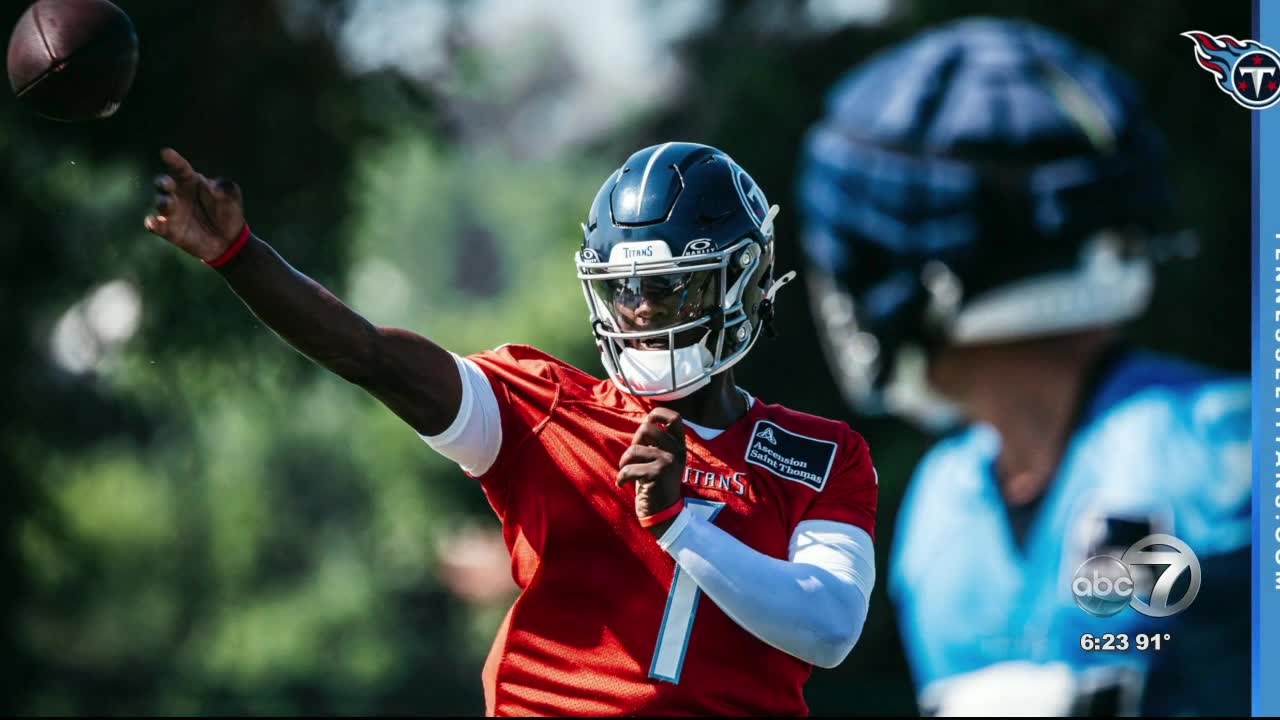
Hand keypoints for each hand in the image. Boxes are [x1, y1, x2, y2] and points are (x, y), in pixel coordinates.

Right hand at [143, 148, 245, 261]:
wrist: (228, 240)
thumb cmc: (228, 211)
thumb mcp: (232, 196)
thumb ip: (226, 188)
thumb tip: (215, 188)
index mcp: (191, 181)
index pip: (180, 168)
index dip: (173, 160)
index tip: (166, 153)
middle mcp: (177, 194)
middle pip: (164, 183)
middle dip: (163, 182)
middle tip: (169, 184)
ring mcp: (172, 212)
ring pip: (160, 203)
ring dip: (162, 202)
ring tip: (169, 204)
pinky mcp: (169, 230)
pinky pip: (156, 226)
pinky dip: (152, 224)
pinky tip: (153, 223)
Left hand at [616, 407, 685, 537]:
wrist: (664, 514)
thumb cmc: (656, 485)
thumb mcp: (660, 460)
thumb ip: (656, 443)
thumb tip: (645, 423)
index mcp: (679, 446)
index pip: (675, 418)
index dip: (658, 415)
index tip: (647, 425)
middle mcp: (677, 451)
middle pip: (647, 428)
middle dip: (634, 442)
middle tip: (634, 459)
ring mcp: (669, 462)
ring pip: (634, 450)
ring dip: (624, 462)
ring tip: (626, 473)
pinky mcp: (658, 474)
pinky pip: (629, 469)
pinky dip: (621, 477)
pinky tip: (622, 484)